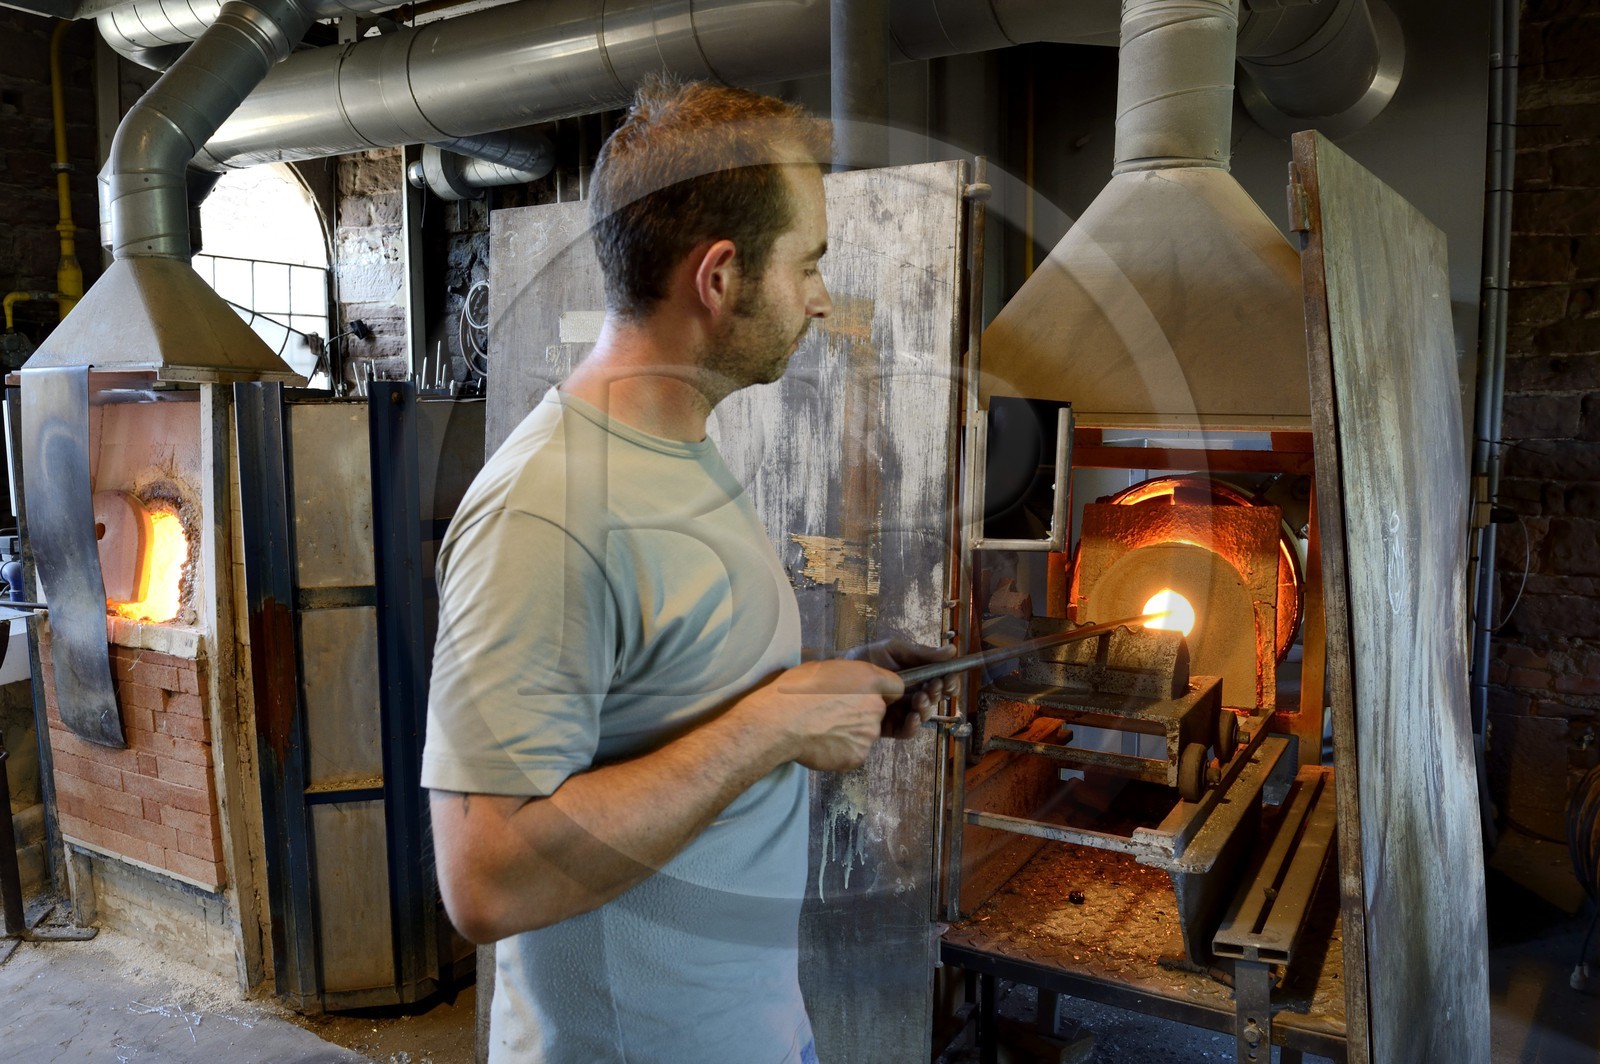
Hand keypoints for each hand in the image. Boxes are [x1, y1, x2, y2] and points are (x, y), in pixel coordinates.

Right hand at [735, 659, 902, 771]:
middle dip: (863, 713)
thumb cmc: (795, 690)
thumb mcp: (823, 668)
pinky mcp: (858, 755)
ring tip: (823, 729)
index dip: (881, 691)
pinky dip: (842, 750)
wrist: (779, 722)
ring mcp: (869, 734)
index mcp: (870, 680)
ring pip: (866, 733)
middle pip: (880, 711)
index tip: (865, 695)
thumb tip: (848, 681)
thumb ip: (847, 676)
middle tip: (834, 713)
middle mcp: (876, 706)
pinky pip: (855, 752)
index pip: (896, 687)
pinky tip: (822, 744)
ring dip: (851, 732)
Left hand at [846, 638, 959, 737]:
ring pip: (924, 715)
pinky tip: (912, 717)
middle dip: (937, 693)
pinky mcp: (890, 725)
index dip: (949, 682)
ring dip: (926, 708)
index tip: (948, 678)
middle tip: (931, 687)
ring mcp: (902, 711)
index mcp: (919, 676)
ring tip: (918, 700)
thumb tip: (952, 651)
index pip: (942, 682)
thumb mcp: (896, 649)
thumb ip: (922, 653)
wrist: (842, 671)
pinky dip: (913, 726)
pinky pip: (907, 731)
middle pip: (935, 699)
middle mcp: (913, 694)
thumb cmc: (869, 657)